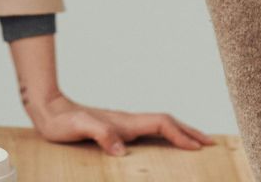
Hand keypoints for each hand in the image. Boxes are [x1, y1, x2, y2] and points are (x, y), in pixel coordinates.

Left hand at [24, 91, 210, 156]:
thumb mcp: (78, 128)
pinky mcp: (117, 128)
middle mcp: (128, 120)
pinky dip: (165, 136)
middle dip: (189, 131)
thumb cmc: (62, 122)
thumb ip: (99, 133)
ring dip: (180, 132)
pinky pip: (149, 131)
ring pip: (160, 125)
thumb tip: (122, 149)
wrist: (49, 111)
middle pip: (166, 122)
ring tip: (196, 142)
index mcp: (124, 121)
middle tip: (211, 142)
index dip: (180, 135)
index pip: (161, 124)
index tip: (198, 148)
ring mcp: (124, 123)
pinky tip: (165, 144)